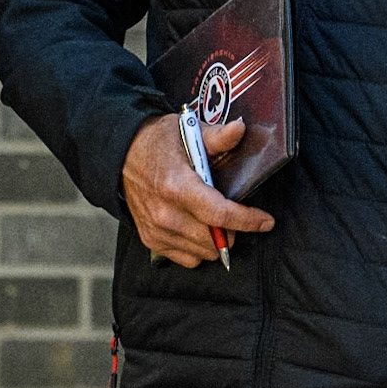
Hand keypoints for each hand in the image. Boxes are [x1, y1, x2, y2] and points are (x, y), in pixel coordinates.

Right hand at [122, 115, 273, 267]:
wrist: (120, 156)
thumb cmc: (157, 143)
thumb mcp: (188, 131)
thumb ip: (217, 136)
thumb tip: (241, 128)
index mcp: (178, 187)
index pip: (220, 214)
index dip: (248, 220)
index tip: (266, 221)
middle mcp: (166, 214)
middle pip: (216, 240)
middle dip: (232, 228)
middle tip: (230, 211)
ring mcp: (157, 230)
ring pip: (205, 253)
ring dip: (215, 240)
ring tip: (212, 218)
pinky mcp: (152, 240)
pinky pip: (188, 259)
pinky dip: (198, 248)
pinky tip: (196, 227)